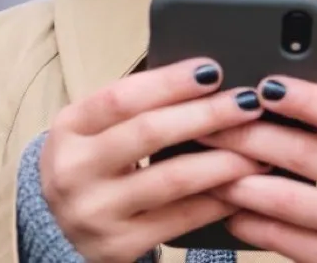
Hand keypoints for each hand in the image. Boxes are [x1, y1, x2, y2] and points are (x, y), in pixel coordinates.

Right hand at [40, 58, 265, 262]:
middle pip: (150, 133)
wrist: (58, 227)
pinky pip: (181, 219)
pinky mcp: (119, 247)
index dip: (170, 82)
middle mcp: (74, 170)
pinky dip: (217, 200)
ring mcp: (96, 213)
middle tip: (248, 103)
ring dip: (224, 160)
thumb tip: (204, 78)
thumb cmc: (92, 161)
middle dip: (207, 115)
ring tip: (259, 147)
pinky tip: (243, 186)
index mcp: (69, 127)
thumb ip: (136, 104)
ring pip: (173, 179)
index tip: (212, 70)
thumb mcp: (94, 127)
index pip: (122, 97)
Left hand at [202, 77, 316, 262]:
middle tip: (209, 125)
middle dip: (247, 136)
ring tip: (204, 165)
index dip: (306, 99)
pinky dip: (244, 219)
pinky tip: (226, 205)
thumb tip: (261, 96)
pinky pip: (278, 237)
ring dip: (236, 180)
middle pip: (304, 154)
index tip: (264, 87)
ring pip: (283, 199)